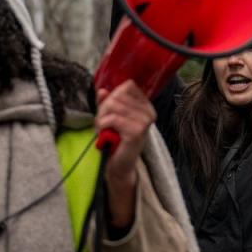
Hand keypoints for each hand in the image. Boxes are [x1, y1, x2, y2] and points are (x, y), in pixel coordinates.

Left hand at [95, 81, 155, 228]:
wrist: (120, 165)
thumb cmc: (116, 139)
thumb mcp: (111, 116)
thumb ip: (107, 101)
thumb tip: (102, 90)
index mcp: (146, 106)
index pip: (127, 86)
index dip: (113, 95)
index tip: (109, 110)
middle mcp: (149, 112)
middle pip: (118, 95)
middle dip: (104, 108)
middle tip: (102, 122)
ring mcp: (144, 121)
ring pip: (113, 106)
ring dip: (101, 117)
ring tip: (102, 129)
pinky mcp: (136, 131)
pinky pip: (112, 118)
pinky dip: (102, 125)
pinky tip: (103, 134)